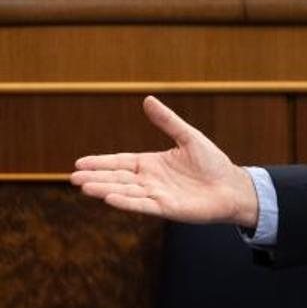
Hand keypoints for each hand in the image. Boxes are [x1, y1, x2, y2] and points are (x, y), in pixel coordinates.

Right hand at [71, 96, 258, 228]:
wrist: (232, 186)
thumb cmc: (212, 163)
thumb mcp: (188, 137)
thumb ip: (167, 121)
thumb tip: (147, 98)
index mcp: (152, 163)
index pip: (121, 162)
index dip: (101, 162)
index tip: (79, 162)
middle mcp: (150, 180)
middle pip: (117, 178)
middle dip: (96, 178)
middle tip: (73, 178)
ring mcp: (157, 195)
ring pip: (125, 191)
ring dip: (105, 189)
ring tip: (84, 186)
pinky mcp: (167, 208)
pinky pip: (143, 204)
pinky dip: (126, 201)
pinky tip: (110, 198)